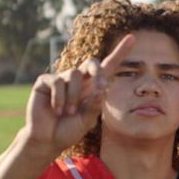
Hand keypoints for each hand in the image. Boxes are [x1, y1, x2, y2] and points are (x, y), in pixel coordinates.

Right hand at [23, 35, 134, 155]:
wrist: (48, 140)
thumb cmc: (69, 130)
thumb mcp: (87, 120)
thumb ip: (95, 106)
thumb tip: (101, 89)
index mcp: (93, 87)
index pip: (108, 66)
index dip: (120, 52)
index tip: (132, 38)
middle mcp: (79, 80)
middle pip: (92, 62)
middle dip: (98, 71)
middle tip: (101, 87)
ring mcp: (62, 79)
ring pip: (74, 73)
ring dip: (75, 95)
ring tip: (70, 112)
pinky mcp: (45, 82)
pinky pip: (57, 81)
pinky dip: (60, 97)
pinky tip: (57, 109)